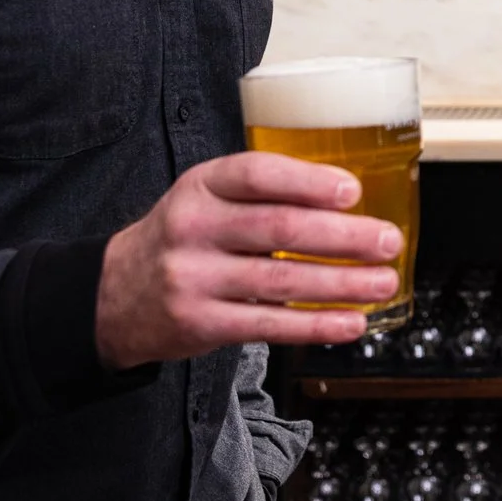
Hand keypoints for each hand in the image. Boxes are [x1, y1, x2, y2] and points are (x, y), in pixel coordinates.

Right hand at [95, 151, 400, 366]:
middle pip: (279, 230)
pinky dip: (316, 326)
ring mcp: (195, 278)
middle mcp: (194, 228)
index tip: (352, 191)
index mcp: (201, 185)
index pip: (256, 174)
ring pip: (281, 282)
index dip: (307, 182)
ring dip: (342, 284)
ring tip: (383, 282)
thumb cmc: (181, 237)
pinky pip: (269, 325)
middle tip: (387, 241)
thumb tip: (345, 201)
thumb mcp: (205, 197)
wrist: (114, 294)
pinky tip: (350, 322)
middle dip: (343, 237)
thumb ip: (260, 194)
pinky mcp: (201, 323)